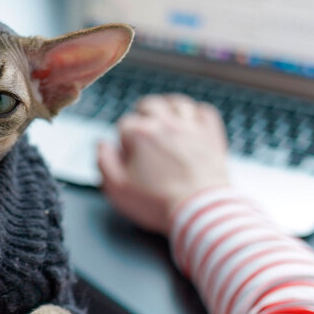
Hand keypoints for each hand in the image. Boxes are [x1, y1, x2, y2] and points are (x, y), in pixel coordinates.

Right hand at [97, 94, 230, 232]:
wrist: (199, 211)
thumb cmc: (157, 203)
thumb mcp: (117, 189)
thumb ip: (104, 162)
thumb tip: (102, 144)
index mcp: (140, 133)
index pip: (124, 124)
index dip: (124, 139)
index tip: (129, 154)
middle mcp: (165, 123)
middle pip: (149, 105)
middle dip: (142, 115)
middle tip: (143, 129)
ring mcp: (190, 126)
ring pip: (175, 102)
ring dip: (167, 108)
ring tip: (165, 119)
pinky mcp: (211, 134)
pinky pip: (203, 110)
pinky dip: (196, 113)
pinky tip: (191, 121)